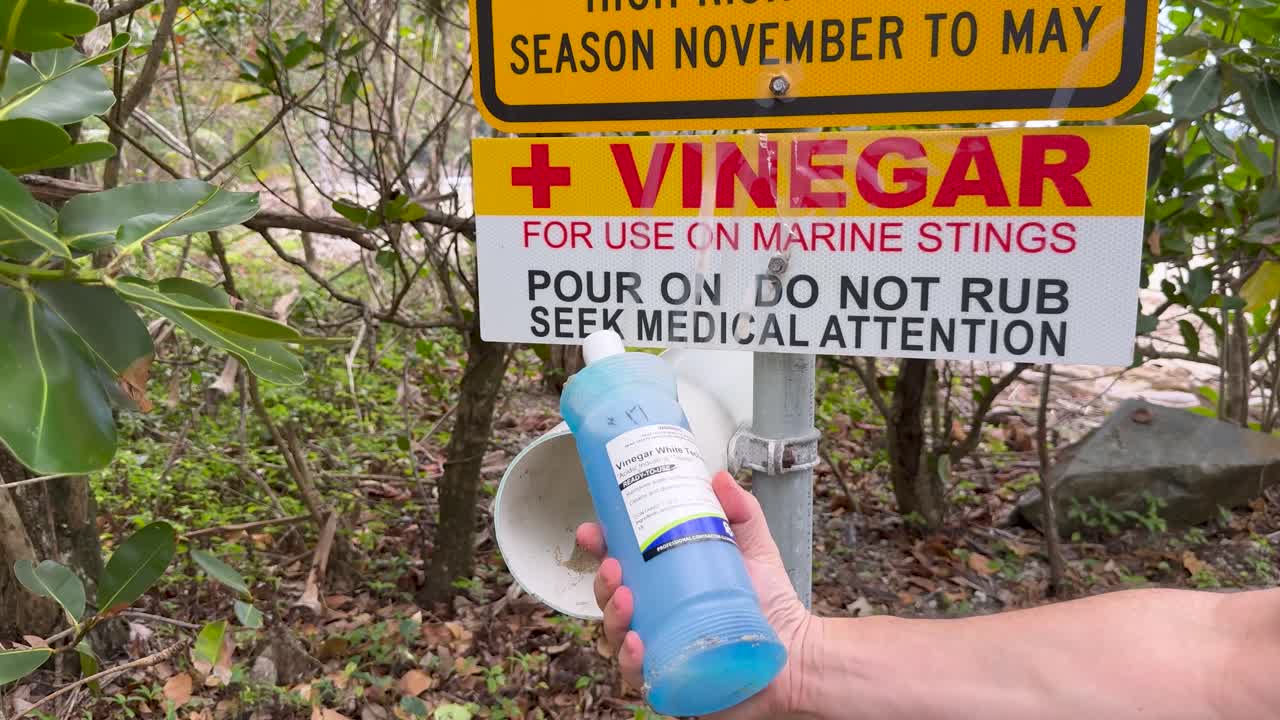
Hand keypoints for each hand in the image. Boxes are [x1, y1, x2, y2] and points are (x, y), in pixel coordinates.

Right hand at [576, 472, 815, 718]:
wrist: (798, 656)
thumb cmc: (771, 606)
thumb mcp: (755, 549)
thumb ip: (741, 512)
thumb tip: (720, 478)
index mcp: (666, 585)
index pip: (622, 565)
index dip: (600, 547)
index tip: (593, 531)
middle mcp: (656, 617)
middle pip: (611, 598)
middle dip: (602, 581)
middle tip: (613, 565)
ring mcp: (660, 650)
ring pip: (616, 635)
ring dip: (612, 615)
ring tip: (625, 599)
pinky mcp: (670, 683)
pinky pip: (637, 674)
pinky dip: (630, 658)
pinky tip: (637, 643)